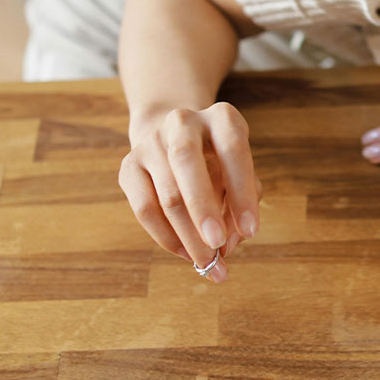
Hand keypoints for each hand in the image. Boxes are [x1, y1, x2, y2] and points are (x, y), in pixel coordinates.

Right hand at [118, 102, 262, 281]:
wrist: (175, 139)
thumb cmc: (221, 163)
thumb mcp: (240, 173)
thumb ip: (242, 203)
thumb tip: (227, 243)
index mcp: (221, 118)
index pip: (232, 150)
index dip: (242, 192)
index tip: (251, 231)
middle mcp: (183, 122)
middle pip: (187, 162)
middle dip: (204, 210)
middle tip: (218, 247)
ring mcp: (151, 142)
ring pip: (166, 194)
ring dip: (188, 235)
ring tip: (207, 261)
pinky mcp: (128, 166)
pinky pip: (144, 208)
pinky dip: (166, 237)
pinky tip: (185, 253)